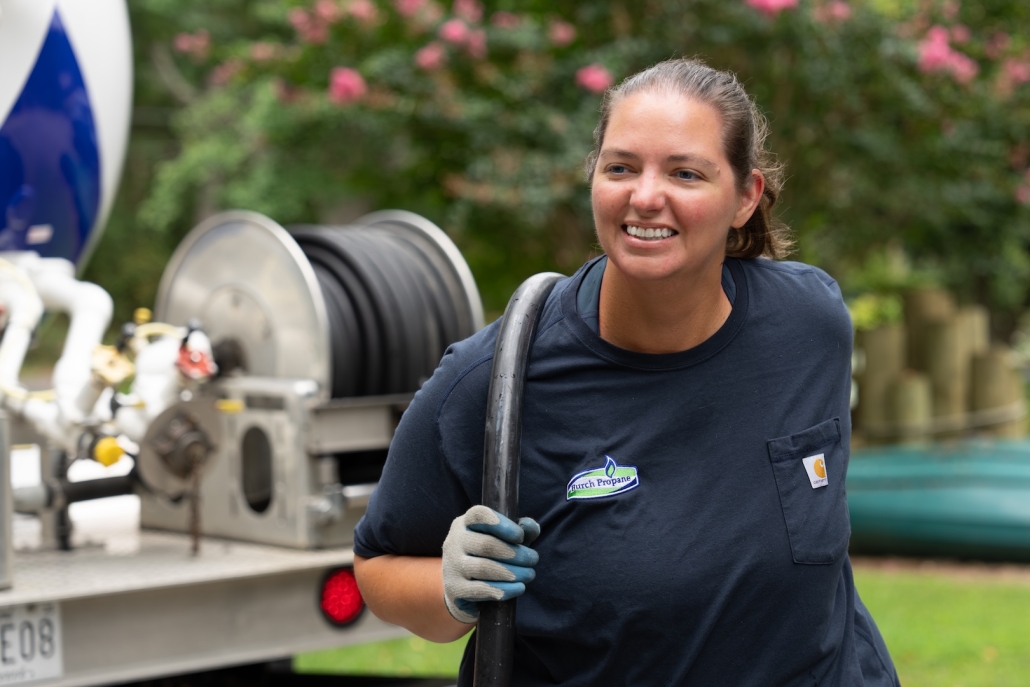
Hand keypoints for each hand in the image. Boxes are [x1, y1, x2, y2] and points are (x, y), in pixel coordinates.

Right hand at [441, 505, 540, 623]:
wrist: (464, 589)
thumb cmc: (489, 557)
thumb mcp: (504, 540)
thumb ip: (520, 530)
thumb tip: (531, 528)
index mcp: (465, 524)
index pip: (479, 515)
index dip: (502, 524)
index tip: (521, 536)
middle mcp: (454, 542)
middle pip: (486, 545)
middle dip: (516, 553)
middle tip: (533, 559)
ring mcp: (452, 566)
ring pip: (484, 568)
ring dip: (513, 572)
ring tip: (529, 574)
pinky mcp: (455, 589)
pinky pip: (481, 589)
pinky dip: (505, 589)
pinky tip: (519, 588)